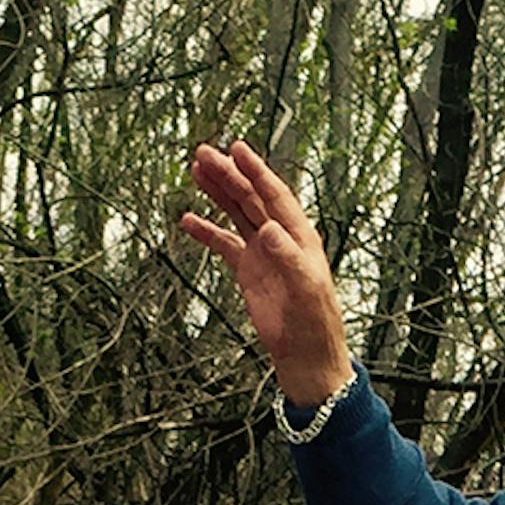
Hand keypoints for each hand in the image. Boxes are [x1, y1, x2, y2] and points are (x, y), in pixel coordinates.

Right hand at [182, 140, 352, 407]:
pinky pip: (224, 244)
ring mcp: (263, 253)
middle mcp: (281, 239)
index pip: (275, 195)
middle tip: (203, 153)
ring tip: (196, 171)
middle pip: (251, 198)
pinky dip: (207, 231)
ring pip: (237, 213)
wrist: (306, 354)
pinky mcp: (249, 271)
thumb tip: (268, 229)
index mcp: (300, 237)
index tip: (237, 149)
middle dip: (229, 174)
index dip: (256, 171)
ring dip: (217, 193)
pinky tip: (189, 219)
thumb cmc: (315, 324)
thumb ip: (288, 258)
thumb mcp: (306, 290)